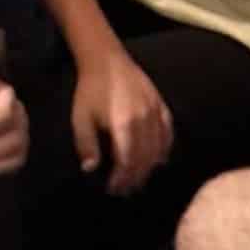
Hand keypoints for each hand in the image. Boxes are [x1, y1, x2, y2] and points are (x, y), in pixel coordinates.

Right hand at [0, 60, 28, 174]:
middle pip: (16, 135)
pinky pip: (8, 165)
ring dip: (20, 129)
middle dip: (16, 109)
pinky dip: (16, 147)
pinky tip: (5, 130)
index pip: (4, 114)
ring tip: (5, 111)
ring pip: (18, 153)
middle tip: (0, 95)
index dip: (6, 91)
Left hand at [71, 48, 173, 194]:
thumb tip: (90, 169)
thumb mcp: (80, 118)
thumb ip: (86, 144)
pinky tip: (160, 159)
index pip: (127, 160)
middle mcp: (143, 120)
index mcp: (123, 124)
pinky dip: (165, 148)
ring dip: (149, 167)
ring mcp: (155, 111)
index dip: (122, 178)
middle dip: (135, 177)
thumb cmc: (90, 90)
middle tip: (126, 190)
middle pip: (144, 157)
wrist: (106, 60)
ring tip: (139, 179)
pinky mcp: (160, 104)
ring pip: (158, 147)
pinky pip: (168, 131)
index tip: (114, 189)